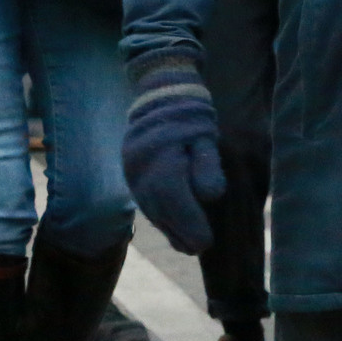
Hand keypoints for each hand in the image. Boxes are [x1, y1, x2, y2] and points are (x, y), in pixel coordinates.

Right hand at [123, 56, 226, 256]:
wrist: (158, 93)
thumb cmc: (190, 114)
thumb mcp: (205, 135)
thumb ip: (207, 165)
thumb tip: (211, 197)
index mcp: (160, 159)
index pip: (174, 200)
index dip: (190, 225)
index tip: (206, 243)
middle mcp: (140, 170)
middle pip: (161, 210)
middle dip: (181, 232)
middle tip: (201, 247)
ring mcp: (132, 173)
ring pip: (151, 209)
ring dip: (170, 227)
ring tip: (189, 244)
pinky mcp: (130, 174)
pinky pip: (145, 201)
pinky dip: (161, 215)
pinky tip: (174, 226)